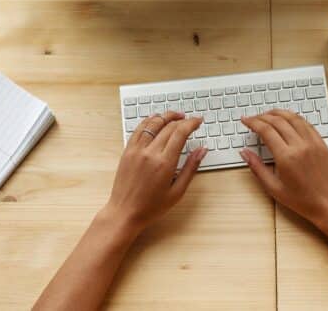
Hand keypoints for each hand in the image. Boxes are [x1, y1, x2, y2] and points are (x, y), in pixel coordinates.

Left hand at [103, 111, 207, 234]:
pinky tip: (156, 119)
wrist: (125, 213)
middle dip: (182, 119)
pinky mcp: (127, 151)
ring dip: (166, 116)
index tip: (198, 121)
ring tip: (176, 116)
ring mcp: (136, 150)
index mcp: (164, 163)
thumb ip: (191, 168)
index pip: (180, 133)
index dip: (191, 123)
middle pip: (168, 126)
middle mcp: (150, 153)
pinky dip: (149, 120)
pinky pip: (139, 129)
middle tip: (190, 120)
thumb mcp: (177, 192)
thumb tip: (202, 150)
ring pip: (153, 123)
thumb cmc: (151, 207)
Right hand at [240, 110, 327, 232]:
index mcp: (286, 157)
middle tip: (253, 118)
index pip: (266, 130)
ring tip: (268, 114)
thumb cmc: (302, 200)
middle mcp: (300, 146)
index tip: (245, 120)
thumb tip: (245, 153)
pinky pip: (306, 123)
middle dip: (262, 116)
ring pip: (293, 117)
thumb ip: (257, 167)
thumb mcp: (273, 188)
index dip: (253, 122)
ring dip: (278, 113)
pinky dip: (294, 117)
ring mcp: (312, 143)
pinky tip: (287, 119)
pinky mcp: (321, 143)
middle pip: (278, 121)